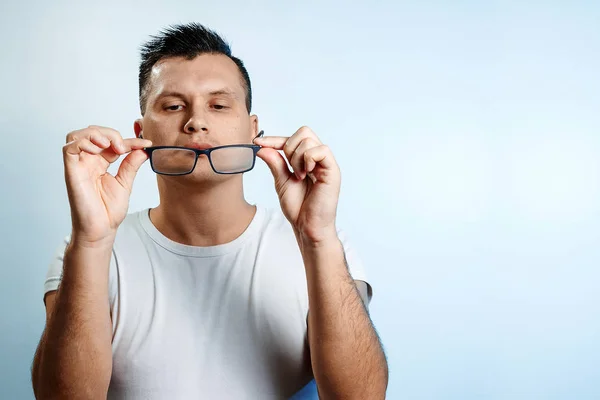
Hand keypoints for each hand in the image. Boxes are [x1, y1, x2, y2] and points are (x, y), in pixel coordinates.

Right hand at [63, 125, 151, 246]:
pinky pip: (69, 149)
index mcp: (100, 163)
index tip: (146, 143)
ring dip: (95, 134)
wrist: (101, 230)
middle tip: (123, 147)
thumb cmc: (108, 211)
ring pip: (77, 135)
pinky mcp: (71, 172)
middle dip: (109, 133)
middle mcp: (88, 162)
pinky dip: (83, 142)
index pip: (112, 142)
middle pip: (92, 132)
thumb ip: (131, 165)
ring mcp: (78, 166)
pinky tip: (98, 149)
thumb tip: (143, 149)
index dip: (130, 140)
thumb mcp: (125, 183)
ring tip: (110, 145)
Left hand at [255, 126, 340, 244]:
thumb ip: (275, 163)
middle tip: (290, 168)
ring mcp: (326, 163)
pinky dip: (308, 159)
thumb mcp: (281, 182)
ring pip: (309, 139)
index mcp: (307, 160)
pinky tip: (306, 173)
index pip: (292, 138)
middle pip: (303, 132)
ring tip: (299, 176)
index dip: (274, 139)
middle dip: (289, 147)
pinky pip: (321, 150)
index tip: (257, 143)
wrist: (307, 226)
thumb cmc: (299, 208)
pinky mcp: (333, 170)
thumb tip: (262, 147)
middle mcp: (318, 158)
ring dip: (297, 157)